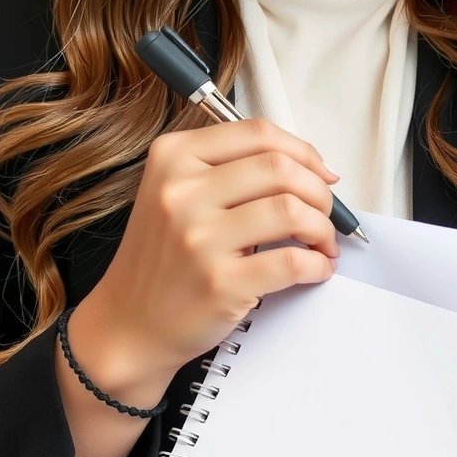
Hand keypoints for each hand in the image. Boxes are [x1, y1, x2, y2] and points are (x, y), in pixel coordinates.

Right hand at [69, 119, 340, 403]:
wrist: (129, 322)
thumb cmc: (164, 260)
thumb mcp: (177, 194)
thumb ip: (231, 172)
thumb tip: (311, 169)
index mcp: (174, 157)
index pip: (258, 134)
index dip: (305, 153)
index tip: (323, 175)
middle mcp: (182, 191)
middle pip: (281, 169)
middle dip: (320, 193)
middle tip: (326, 216)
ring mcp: (199, 238)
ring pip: (292, 211)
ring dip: (323, 230)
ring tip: (322, 245)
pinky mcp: (220, 282)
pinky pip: (292, 262)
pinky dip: (317, 266)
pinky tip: (315, 270)